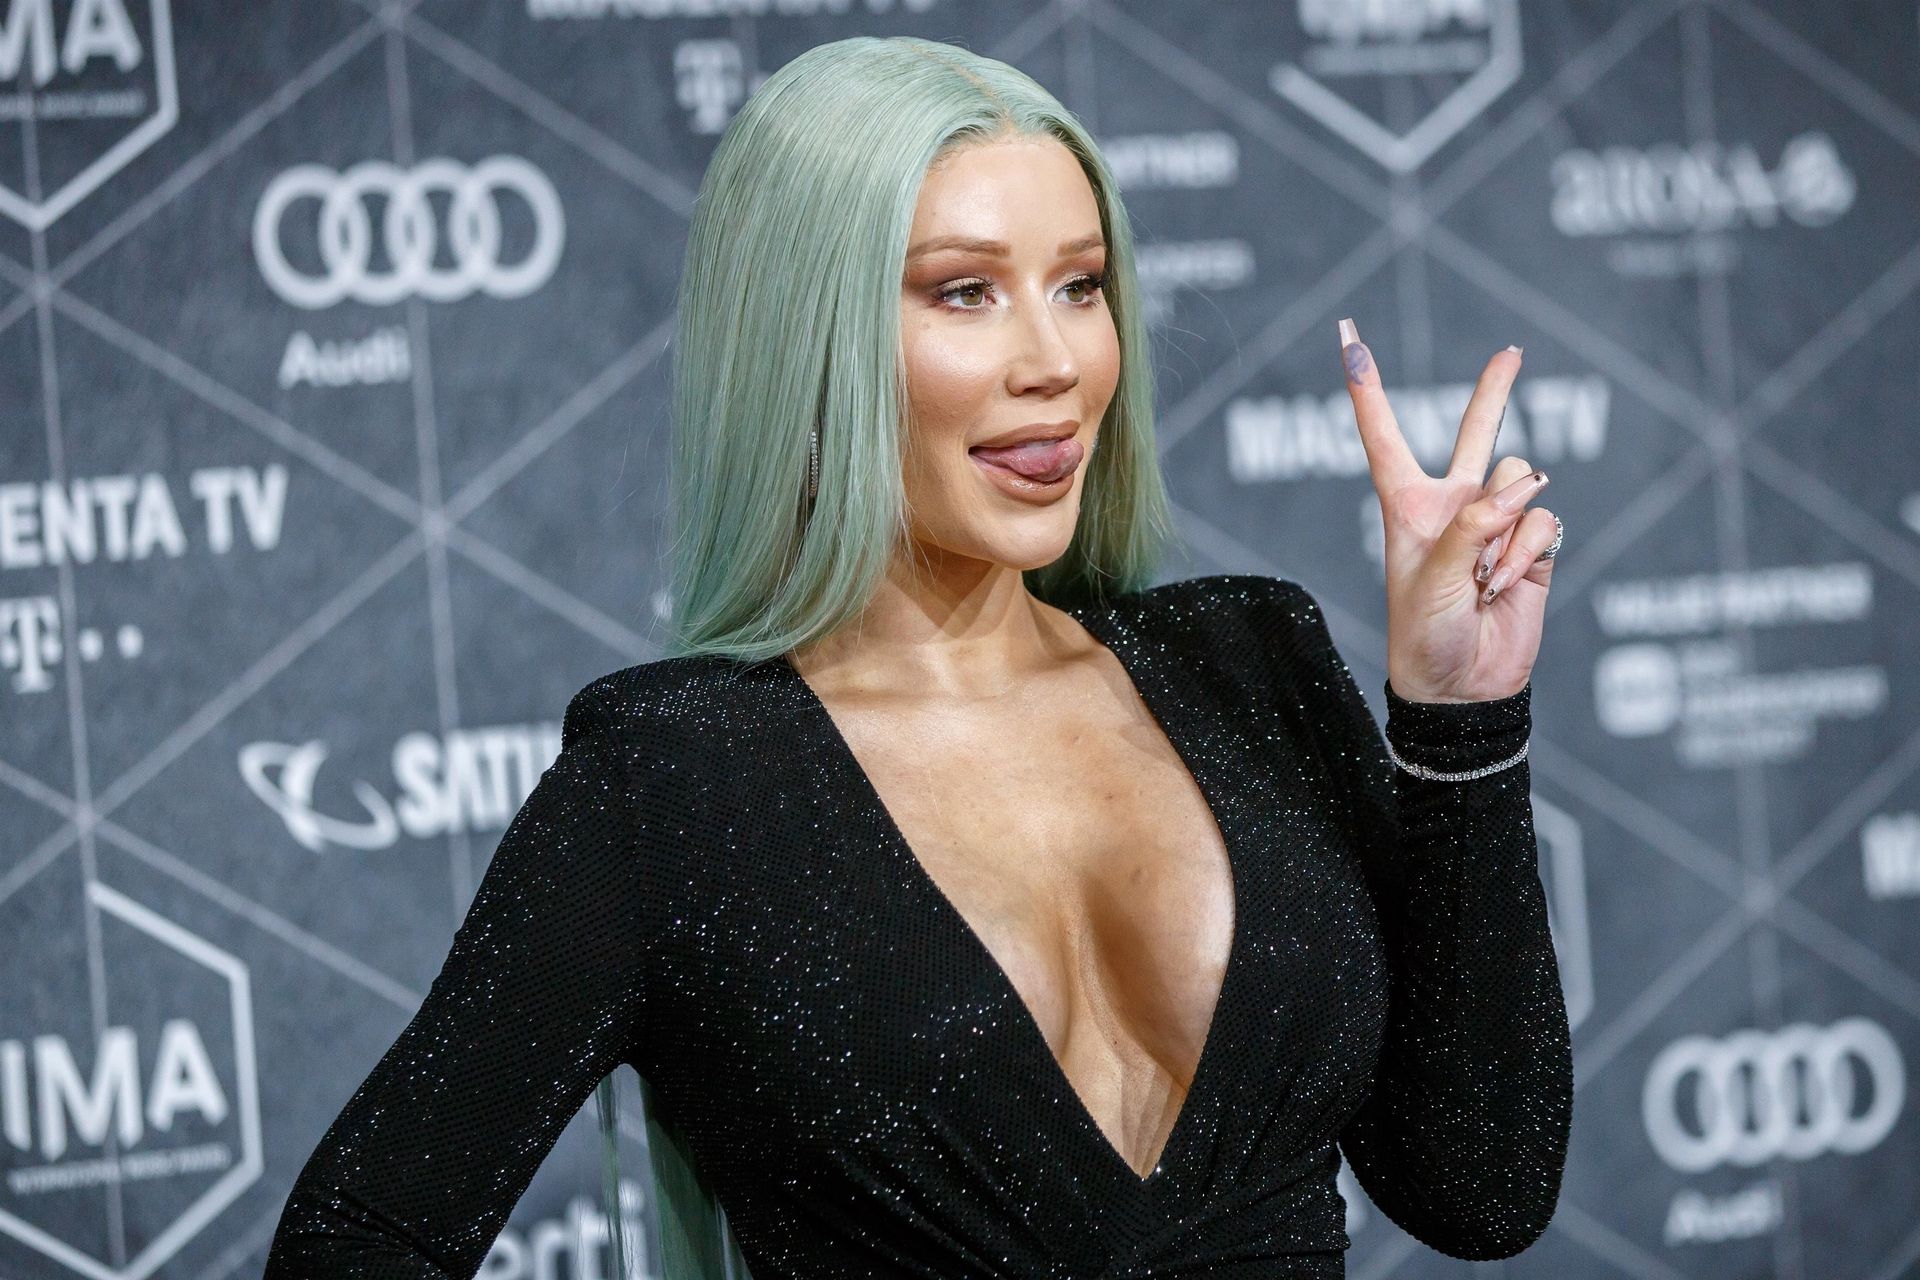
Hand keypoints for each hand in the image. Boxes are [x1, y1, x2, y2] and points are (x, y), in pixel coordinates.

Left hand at [1338, 319, 1557, 703]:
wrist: (1463, 689)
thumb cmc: (1425, 635)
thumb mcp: (1432, 577)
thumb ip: (1473, 525)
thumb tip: (1524, 482)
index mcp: (1408, 507)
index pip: (1385, 437)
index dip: (1367, 389)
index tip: (1349, 339)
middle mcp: (1453, 507)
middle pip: (1475, 433)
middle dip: (1495, 391)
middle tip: (1511, 352)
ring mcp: (1495, 525)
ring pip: (1519, 481)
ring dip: (1505, 530)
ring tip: (1483, 577)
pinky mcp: (1532, 547)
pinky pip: (1542, 521)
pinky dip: (1527, 553)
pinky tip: (1506, 585)